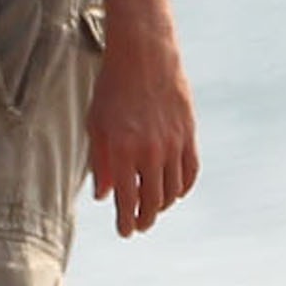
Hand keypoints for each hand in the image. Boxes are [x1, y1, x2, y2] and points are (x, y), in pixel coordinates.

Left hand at [85, 26, 198, 236]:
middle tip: (139, 226)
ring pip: (172, 190)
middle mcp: (149, 151)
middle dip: (144, 219)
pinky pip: (190, 171)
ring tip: (155, 209)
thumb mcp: (96, 125)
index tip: (124, 231)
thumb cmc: (112, 89)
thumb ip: (99, 163)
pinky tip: (175, 192)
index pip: (126, 200)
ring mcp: (172, 143)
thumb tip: (104, 196)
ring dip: (163, 205)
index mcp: (121, 150)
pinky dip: (183, 187)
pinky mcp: (189, 134)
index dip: (125, 221)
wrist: (144, 55)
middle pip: (151, 201)